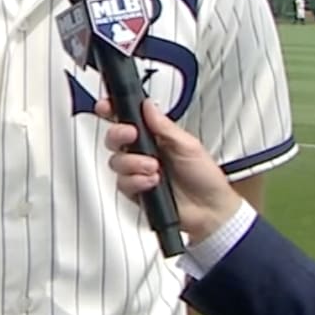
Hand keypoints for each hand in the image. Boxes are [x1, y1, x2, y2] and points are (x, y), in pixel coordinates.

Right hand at [96, 97, 242, 242]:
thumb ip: (164, 126)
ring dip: (133, 163)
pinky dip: (136, 181)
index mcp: (154, 135)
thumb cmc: (204, 176)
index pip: (127, 118)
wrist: (209, 209)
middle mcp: (142, 151)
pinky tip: (153, 182)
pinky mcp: (135, 190)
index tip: (106, 107)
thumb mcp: (187, 145)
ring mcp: (137, 171)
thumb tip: (148, 105)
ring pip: (116, 161)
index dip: (111, 110)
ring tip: (154, 168)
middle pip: (113, 138)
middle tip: (131, 135)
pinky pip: (122, 183)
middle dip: (118, 134)